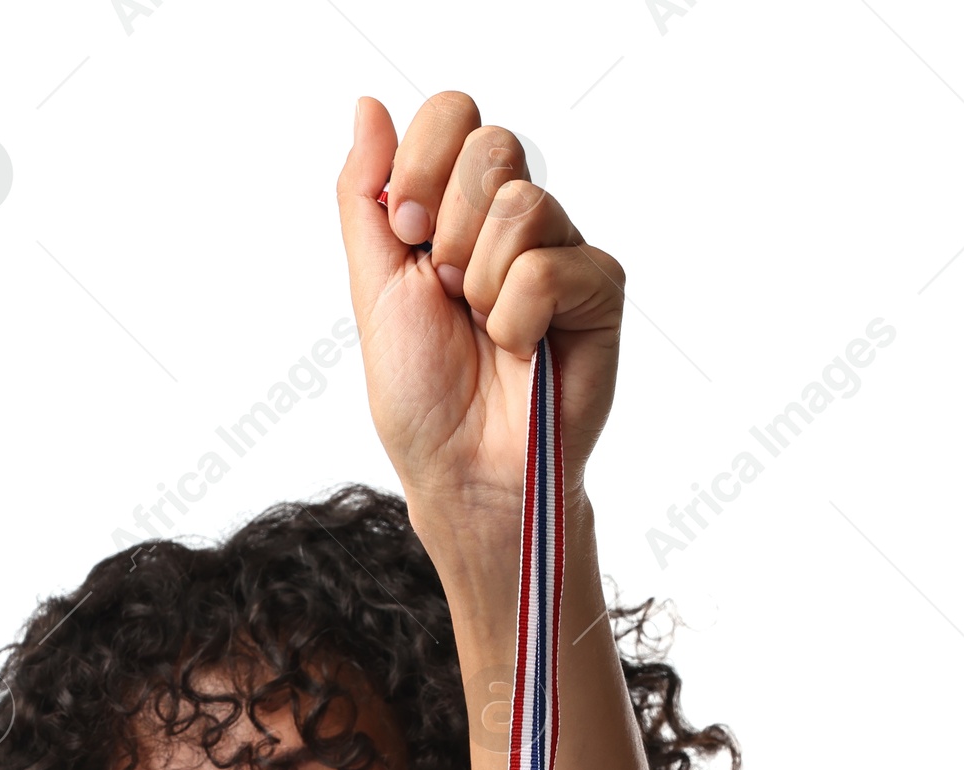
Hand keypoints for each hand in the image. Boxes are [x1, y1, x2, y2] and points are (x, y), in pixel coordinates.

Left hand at [337, 92, 624, 531]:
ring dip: (481, 282)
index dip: (423, 164)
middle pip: (491, 145)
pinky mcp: (598, 290)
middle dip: (449, 229)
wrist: (462, 470)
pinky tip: (522, 350)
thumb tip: (368, 107)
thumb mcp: (374, 288)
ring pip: (520, 204)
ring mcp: (561, 250)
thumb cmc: (422, 395)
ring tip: (485, 329)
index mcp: (460, 209)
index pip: (456, 115)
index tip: (408, 233)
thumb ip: (365, 197)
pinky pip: (550, 266)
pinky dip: (517, 318)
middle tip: (448, 291)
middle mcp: (514, 220)